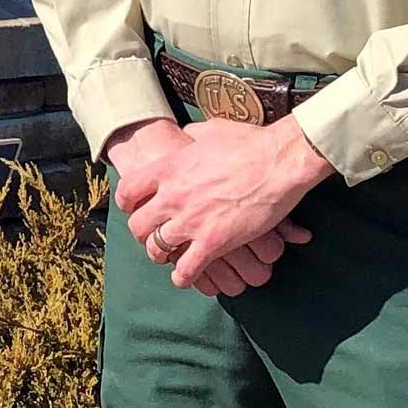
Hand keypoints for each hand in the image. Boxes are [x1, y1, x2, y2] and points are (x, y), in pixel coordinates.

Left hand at [121, 116, 335, 290]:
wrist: (279, 161)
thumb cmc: (249, 142)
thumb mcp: (210, 130)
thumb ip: (191, 136)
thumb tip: (187, 135)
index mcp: (169, 168)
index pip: (128, 191)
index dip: (128, 203)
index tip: (134, 208)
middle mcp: (173, 196)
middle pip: (137, 225)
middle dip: (142, 233)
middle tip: (152, 235)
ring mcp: (191, 221)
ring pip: (156, 249)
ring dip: (160, 255)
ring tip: (167, 257)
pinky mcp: (214, 242)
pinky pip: (186, 269)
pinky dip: (182, 276)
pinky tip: (185, 276)